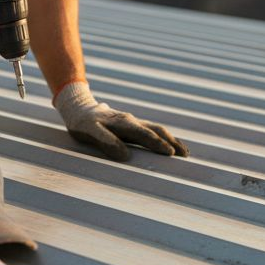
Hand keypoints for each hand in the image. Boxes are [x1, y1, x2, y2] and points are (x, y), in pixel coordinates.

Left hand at [53, 81, 188, 161]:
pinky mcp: (131, 125)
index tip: (170, 154)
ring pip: (156, 130)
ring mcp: (132, 122)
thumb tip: (125, 156)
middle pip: (157, 131)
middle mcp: (131, 121)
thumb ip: (106, 142)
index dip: (157, 144)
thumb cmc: (82, 123)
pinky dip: (162, 137)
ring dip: (171, 140)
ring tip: (184, 152)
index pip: (145, 135)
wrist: (78, 108)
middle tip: (185, 155)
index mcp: (123, 123)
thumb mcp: (89, 132)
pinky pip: (150, 130)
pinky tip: (168, 145)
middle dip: (172, 142)